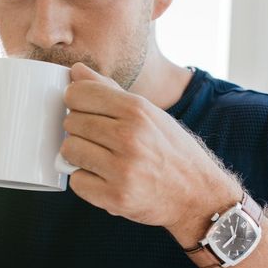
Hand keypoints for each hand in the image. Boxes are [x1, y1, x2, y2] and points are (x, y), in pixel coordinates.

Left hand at [60, 63, 236, 236]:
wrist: (198, 194)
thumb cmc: (172, 150)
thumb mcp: (149, 113)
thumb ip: (109, 90)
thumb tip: (76, 70)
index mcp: (138, 110)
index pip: (78, 94)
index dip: (76, 102)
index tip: (85, 111)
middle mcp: (129, 137)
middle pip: (71, 122)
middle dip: (80, 130)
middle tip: (99, 140)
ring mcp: (122, 169)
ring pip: (69, 151)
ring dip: (80, 156)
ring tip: (101, 159)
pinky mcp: (115, 197)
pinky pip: (77, 182)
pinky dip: (87, 181)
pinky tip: (106, 179)